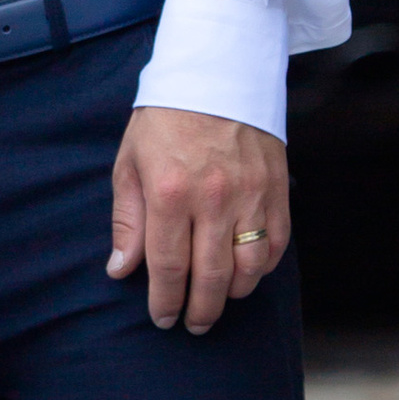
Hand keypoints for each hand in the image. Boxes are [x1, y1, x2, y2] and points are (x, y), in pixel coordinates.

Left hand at [107, 107, 288, 333]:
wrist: (217, 73)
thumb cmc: (165, 119)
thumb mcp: (130, 164)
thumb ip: (127, 220)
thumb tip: (121, 270)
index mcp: (170, 193)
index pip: (168, 266)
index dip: (165, 300)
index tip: (163, 318)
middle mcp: (213, 199)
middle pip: (210, 276)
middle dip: (201, 310)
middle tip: (194, 326)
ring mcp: (251, 195)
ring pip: (250, 267)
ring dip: (233, 293)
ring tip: (218, 301)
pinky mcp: (277, 189)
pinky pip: (276, 243)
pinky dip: (264, 267)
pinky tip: (247, 273)